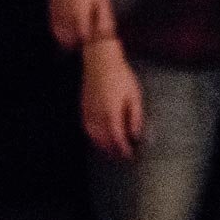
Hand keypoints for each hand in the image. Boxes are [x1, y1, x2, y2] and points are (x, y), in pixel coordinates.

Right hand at [81, 42, 144, 158]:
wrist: (101, 63)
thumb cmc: (121, 77)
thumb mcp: (134, 96)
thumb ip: (135, 117)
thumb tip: (136, 135)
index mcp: (112, 114)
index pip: (117, 139)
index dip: (123, 150)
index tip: (131, 155)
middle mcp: (97, 117)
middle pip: (104, 141)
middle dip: (114, 151)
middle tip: (123, 157)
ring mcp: (88, 113)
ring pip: (94, 138)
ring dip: (103, 147)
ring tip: (113, 152)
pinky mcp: (83, 109)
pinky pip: (87, 130)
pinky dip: (94, 138)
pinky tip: (100, 139)